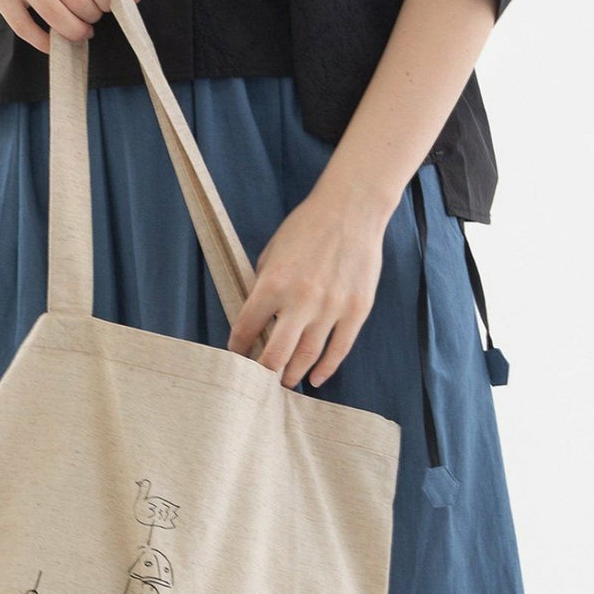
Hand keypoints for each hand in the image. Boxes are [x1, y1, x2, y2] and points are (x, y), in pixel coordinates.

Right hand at [0, 0, 141, 49]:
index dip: (107, 1)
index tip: (107, 6)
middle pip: (77, 1)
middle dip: (92, 16)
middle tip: (92, 16)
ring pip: (55, 17)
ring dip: (75, 32)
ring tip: (81, 31)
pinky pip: (27, 30)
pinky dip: (46, 43)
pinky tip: (56, 41)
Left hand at [225, 181, 391, 389]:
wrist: (351, 208)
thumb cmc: (306, 228)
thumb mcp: (271, 255)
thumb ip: (262, 289)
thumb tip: (257, 323)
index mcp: (273, 285)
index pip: (245, 330)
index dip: (237, 350)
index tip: (237, 358)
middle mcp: (300, 301)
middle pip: (275, 356)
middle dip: (263, 375)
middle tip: (259, 384)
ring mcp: (331, 308)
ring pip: (307, 358)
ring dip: (292, 376)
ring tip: (285, 383)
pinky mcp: (356, 310)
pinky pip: (338, 349)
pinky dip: (325, 369)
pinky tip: (315, 379)